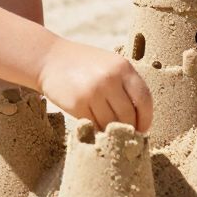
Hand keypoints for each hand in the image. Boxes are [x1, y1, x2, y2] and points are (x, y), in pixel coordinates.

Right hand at [37, 35, 152, 130]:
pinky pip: (94, 125)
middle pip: (129, 115)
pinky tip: (94, 124)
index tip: (143, 129)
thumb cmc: (85, 65)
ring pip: (111, 124)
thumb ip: (126, 85)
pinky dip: (96, 129)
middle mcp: (110, 79)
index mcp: (123, 67)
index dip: (146, 118)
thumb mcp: (110, 65)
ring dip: (112, 132)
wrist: (50, 59)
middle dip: (130, 129)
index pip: (144, 99)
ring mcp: (93, 91)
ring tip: (110, 131)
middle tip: (127, 136)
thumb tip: (141, 118)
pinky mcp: (77, 104)